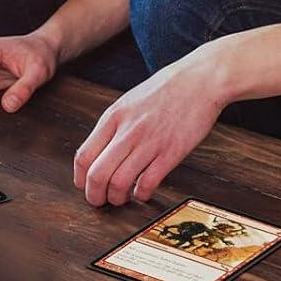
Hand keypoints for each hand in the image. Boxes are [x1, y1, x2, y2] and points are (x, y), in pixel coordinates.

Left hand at [73, 52, 221, 205]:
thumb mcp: (129, 101)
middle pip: (97, 174)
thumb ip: (114, 125)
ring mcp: (149, 142)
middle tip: (100, 201)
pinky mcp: (171, 152)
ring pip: (119, 182)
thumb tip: (100, 151)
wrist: (200, 80)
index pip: (84, 156)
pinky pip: (148, 182)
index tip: (84, 186)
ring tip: (121, 199)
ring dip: (116, 198)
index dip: (80, 179)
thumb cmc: (167, 89)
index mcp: (113, 117)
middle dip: (95, 195)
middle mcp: (127, 130)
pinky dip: (141, 194)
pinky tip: (142, 192)